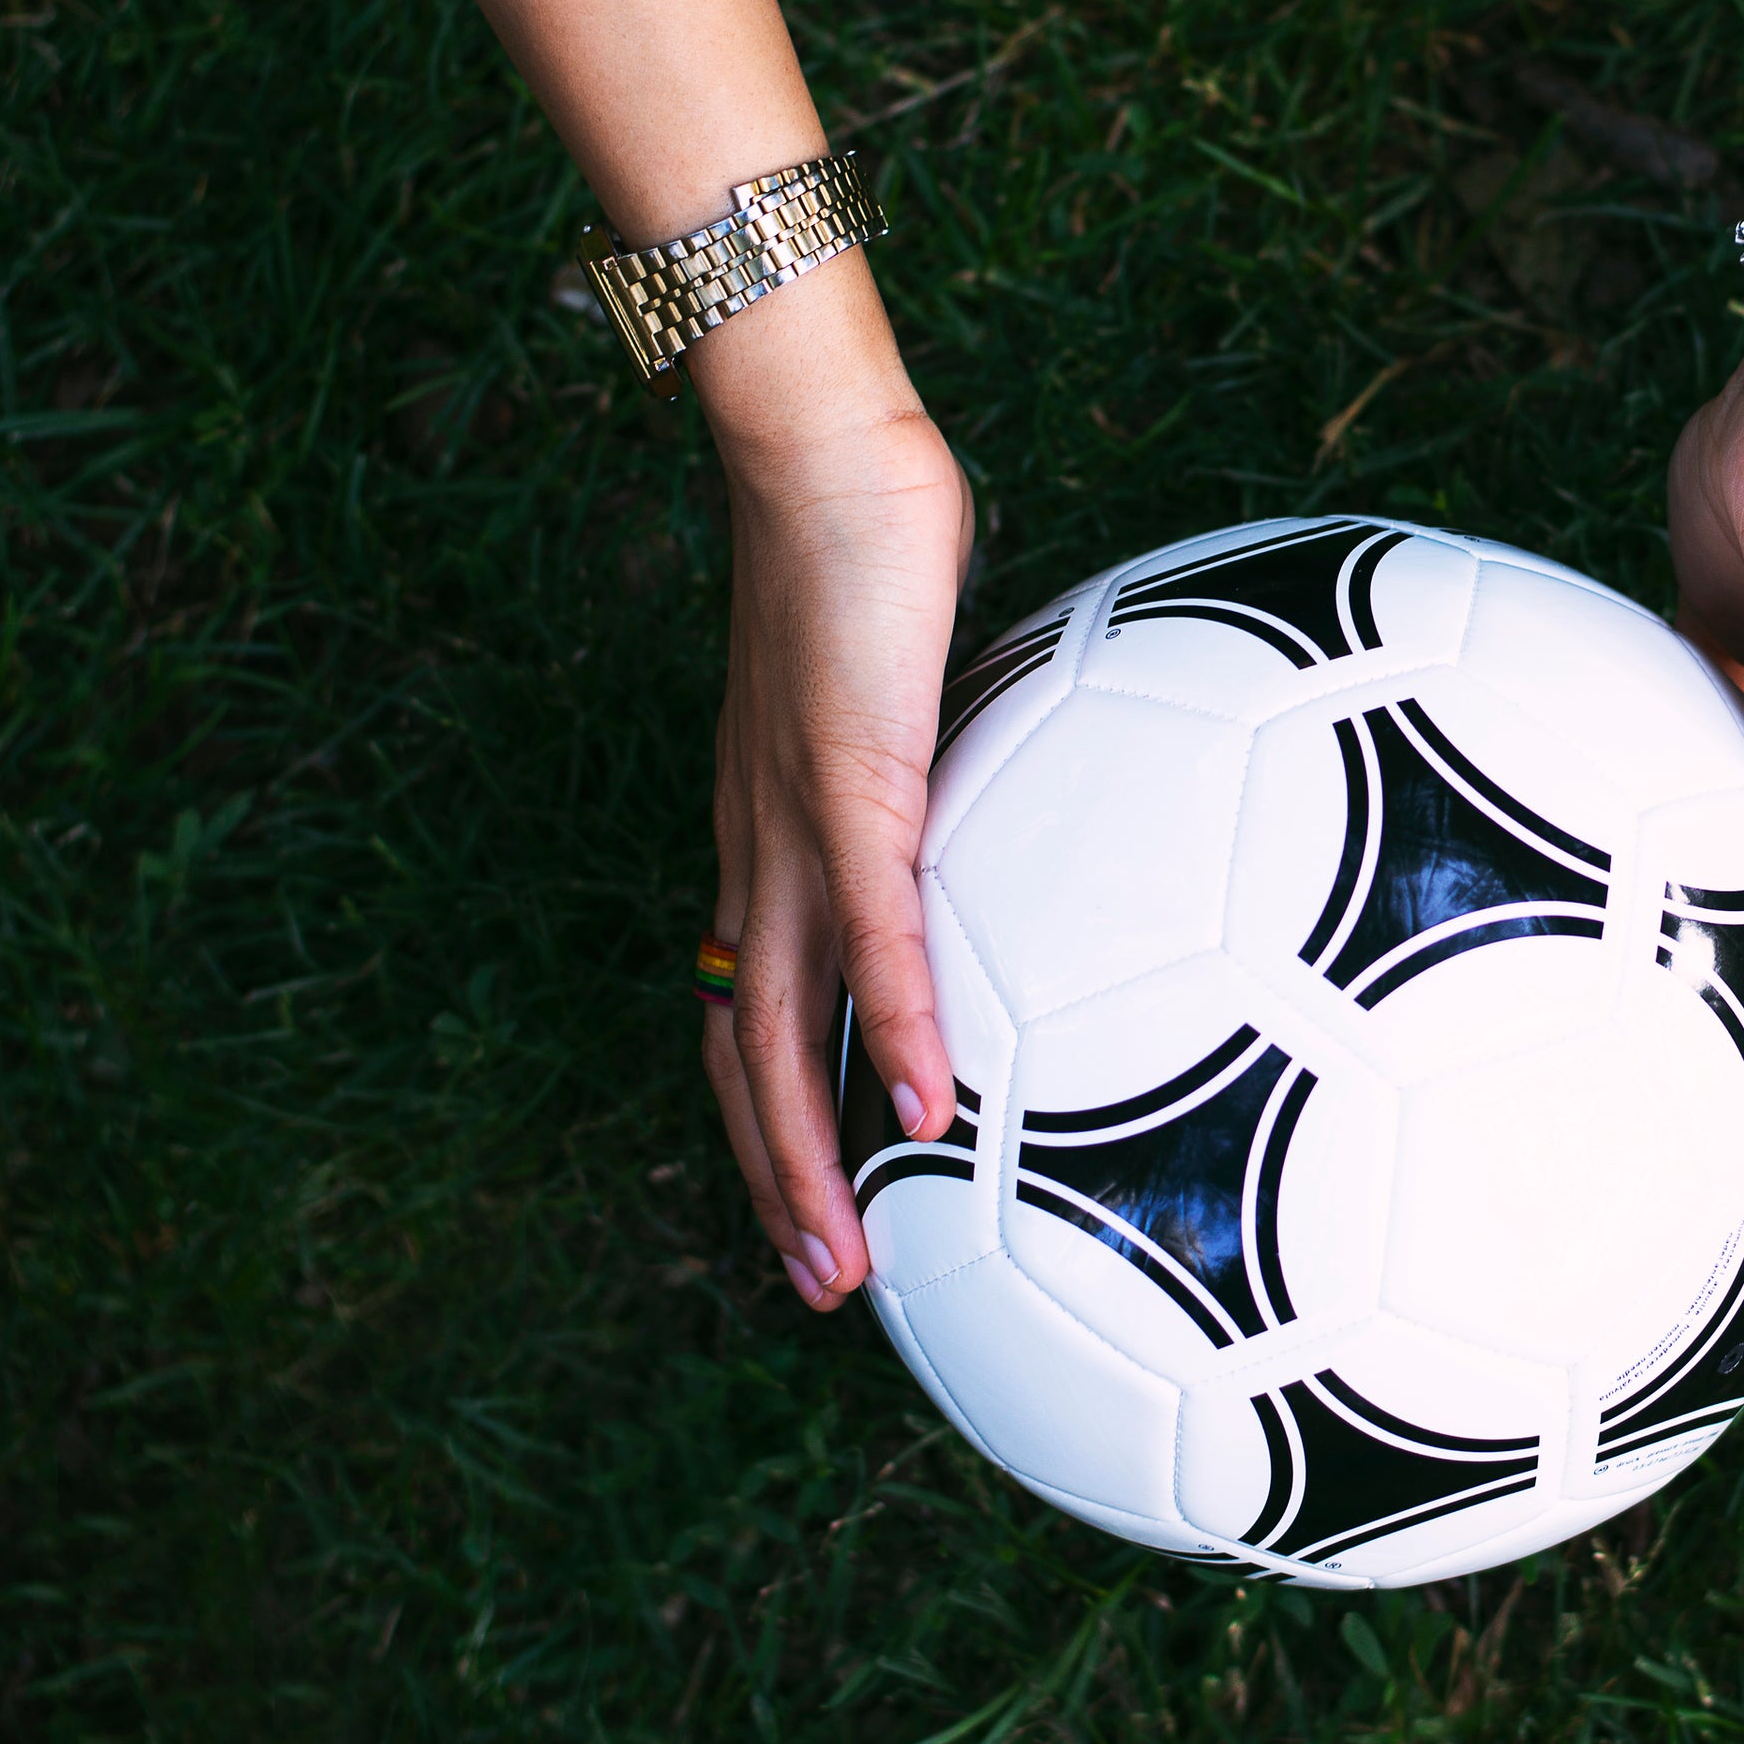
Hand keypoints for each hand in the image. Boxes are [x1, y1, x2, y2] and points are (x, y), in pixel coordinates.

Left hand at [691, 259, 972, 1311]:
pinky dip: (894, 1025)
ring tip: (847, 1257)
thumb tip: (1004, 783)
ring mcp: (793, 827)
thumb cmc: (865, 549)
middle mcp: (759, 853)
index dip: (766, 1114)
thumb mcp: (902, 685)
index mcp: (765, 836)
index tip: (811, 1200)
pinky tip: (931, 1103)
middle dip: (775, 1182)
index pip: (741, 1005)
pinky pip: (872, 933)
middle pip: (738, 1053)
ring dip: (808, 1155)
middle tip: (823, 1285)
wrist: (827, 458)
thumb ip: (933, 759)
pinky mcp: (849, 786)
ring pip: (774, 1029)